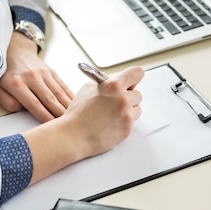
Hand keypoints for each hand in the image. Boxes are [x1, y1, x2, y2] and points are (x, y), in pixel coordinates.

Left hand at [0, 32, 74, 121]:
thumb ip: (7, 102)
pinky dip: (69, 96)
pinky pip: (62, 85)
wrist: (17, 53)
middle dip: (58, 114)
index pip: (34, 104)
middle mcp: (32, 77)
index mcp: (17, 83)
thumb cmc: (8, 75)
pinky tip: (75, 104)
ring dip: (66, 106)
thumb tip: (21, 110)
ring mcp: (43, 73)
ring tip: (74, 117)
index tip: (51, 126)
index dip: (44, 116)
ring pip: (58, 93)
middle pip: (49, 99)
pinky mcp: (52, 72)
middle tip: (67, 124)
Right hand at [22, 66, 143, 184]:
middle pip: (137, 94)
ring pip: (137, 109)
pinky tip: (110, 124)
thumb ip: (105, 82)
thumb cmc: (77, 114)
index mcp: (114, 85)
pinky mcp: (127, 129)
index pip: (137, 73)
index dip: (134, 77)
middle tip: (115, 102)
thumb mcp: (88, 88)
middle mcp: (123, 99)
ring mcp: (127, 115)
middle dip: (128, 97)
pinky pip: (132, 123)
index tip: (132, 81)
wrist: (73, 135)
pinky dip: (123, 123)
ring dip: (128, 111)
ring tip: (112, 114)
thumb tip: (114, 79)